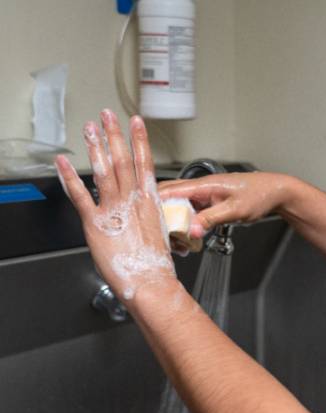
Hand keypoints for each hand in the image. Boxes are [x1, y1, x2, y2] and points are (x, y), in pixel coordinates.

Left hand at [55, 110, 176, 300]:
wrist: (150, 281)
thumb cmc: (155, 264)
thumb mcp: (160, 233)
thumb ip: (149, 217)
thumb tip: (145, 213)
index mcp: (150, 202)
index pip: (145, 163)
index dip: (140, 140)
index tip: (136, 123)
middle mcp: (132, 200)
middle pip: (122, 160)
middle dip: (114, 135)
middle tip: (107, 116)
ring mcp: (114, 209)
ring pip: (104, 170)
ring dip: (96, 147)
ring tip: (90, 128)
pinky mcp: (95, 223)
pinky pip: (80, 195)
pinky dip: (70, 177)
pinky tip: (63, 162)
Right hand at [159, 171, 296, 238]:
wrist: (275, 192)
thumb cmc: (259, 195)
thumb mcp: (234, 210)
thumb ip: (211, 219)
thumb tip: (192, 230)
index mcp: (204, 185)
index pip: (169, 191)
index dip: (155, 205)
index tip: (149, 222)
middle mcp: (201, 188)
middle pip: (169, 199)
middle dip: (163, 218)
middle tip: (164, 238)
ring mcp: (204, 196)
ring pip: (179, 208)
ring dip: (176, 224)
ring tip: (178, 244)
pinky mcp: (209, 204)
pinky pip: (192, 213)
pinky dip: (188, 226)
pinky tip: (190, 239)